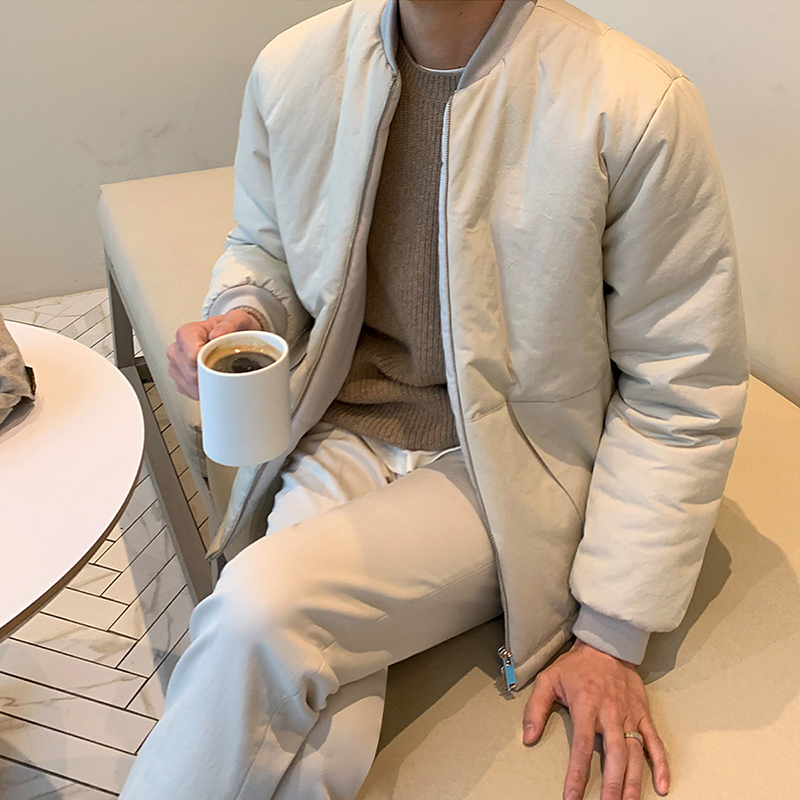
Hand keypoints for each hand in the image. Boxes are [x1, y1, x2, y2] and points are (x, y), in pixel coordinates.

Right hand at [167, 309, 261, 399]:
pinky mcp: (180, 381)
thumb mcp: (237, 319)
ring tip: (221, 373)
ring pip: (190, 386)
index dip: (209, 363)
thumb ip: (230, 323)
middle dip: (212, 375)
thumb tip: (218, 334)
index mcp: (187, 333)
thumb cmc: (232, 329)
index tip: (223, 362)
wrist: (232, 336)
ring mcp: (176, 367)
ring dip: (208, 385)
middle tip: (228, 368)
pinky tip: (214, 381)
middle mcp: (177, 350)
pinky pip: (191, 393)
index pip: (192, 356)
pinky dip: (205, 391)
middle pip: (191, 374)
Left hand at [522, 639, 668, 799]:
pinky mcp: (643, 714)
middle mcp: (610, 713)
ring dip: (634, 782)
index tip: (572, 797)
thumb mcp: (548, 680)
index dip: (577, 774)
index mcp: (586, 706)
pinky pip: (655, 742)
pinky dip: (661, 764)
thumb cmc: (576, 665)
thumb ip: (536, 709)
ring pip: (634, 753)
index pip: (581, 747)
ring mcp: (630, 715)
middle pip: (613, 755)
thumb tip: (528, 737)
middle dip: (612, 786)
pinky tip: (662, 785)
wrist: (606, 644)